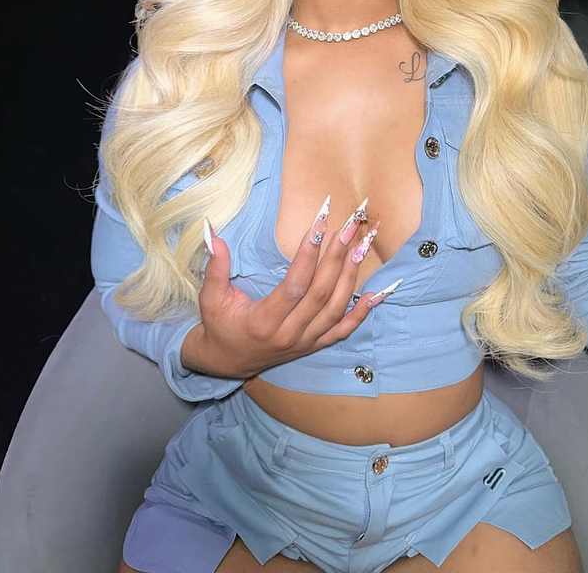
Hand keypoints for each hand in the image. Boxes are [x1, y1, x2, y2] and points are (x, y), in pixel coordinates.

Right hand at [188, 213, 383, 379]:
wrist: (227, 362)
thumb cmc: (219, 325)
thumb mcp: (210, 298)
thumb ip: (215, 268)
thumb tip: (213, 234)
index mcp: (263, 322)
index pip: (294, 286)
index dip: (307, 256)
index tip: (318, 226)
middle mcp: (288, 334)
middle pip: (320, 293)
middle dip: (337, 256)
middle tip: (349, 225)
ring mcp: (304, 342)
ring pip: (335, 309)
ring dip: (351, 276)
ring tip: (361, 244)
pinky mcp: (314, 346)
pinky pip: (342, 331)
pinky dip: (361, 313)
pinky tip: (377, 293)